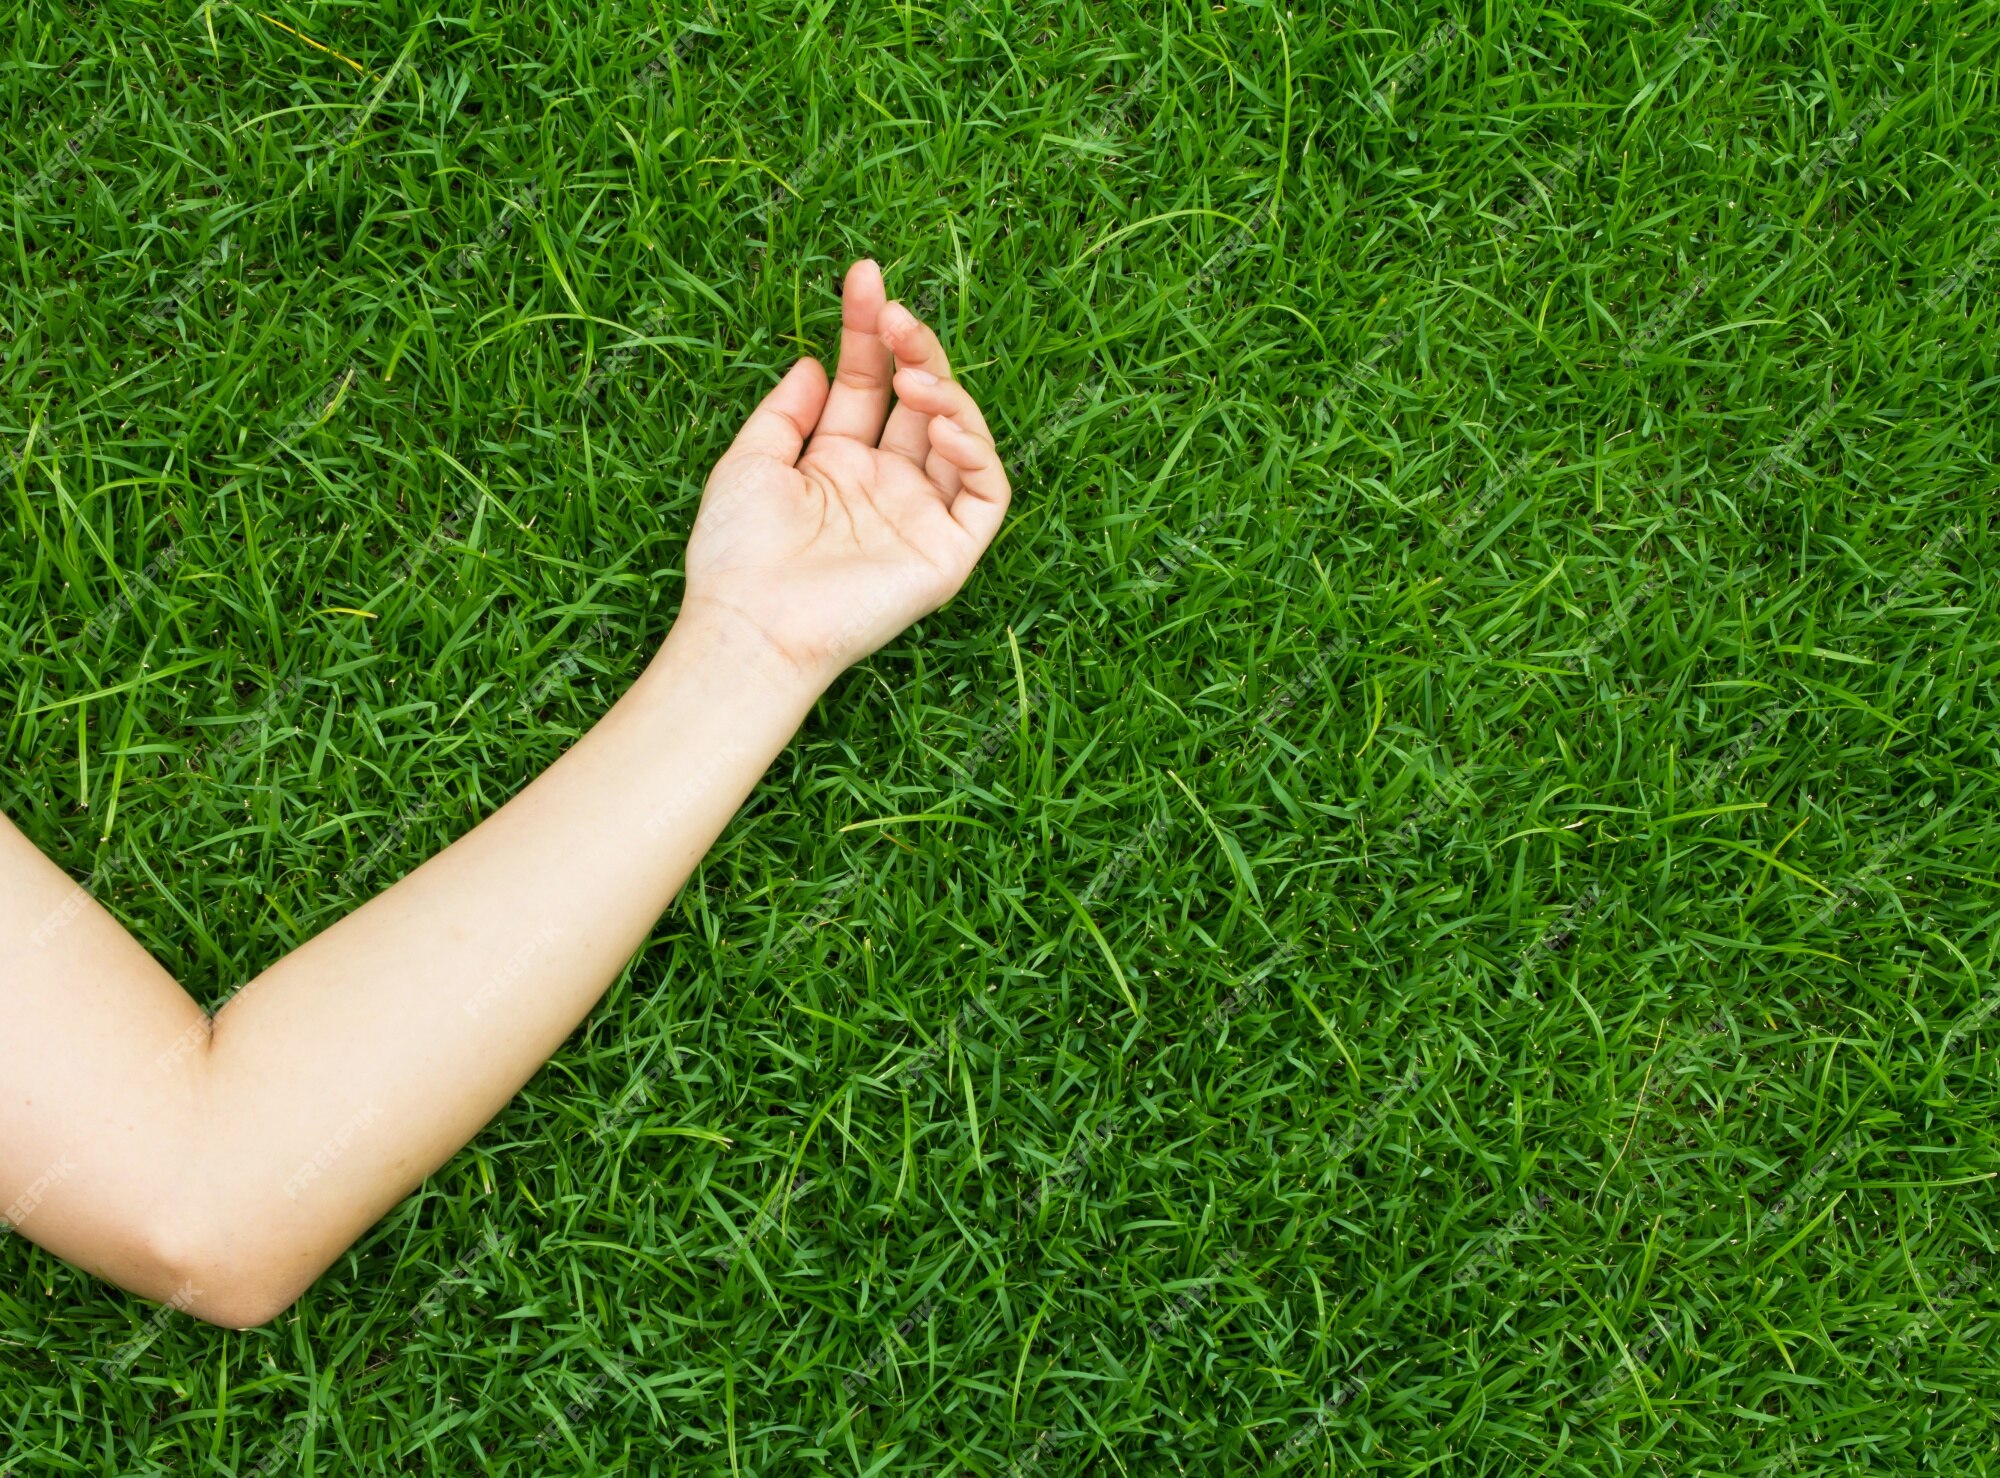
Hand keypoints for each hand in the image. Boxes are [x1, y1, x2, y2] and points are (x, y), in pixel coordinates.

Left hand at [680, 259, 1012, 690]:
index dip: (868, 330)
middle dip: (914, 348)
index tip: (864, 276)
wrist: (748, 624)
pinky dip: (976, 451)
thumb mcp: (748, 461)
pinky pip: (985, 494)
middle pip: (919, 400)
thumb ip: (785, 411)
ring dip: (945, 391)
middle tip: (896, 313)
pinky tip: (941, 424)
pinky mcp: (947, 555)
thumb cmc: (735, 554)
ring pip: (961, 437)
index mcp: (838, 464)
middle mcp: (885, 486)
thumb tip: (814, 361)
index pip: (868, 383)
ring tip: (913, 373)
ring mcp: (920, 519)